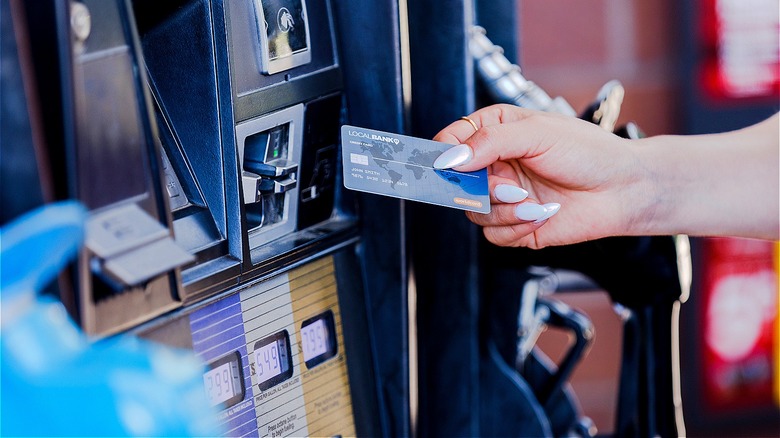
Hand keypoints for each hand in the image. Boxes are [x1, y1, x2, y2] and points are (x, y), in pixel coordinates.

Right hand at [433, 104, 645, 248]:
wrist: (624, 190)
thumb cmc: (589, 152)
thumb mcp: (537, 133)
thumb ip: (490, 141)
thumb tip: (451, 156)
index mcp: (497, 133)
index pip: (452, 141)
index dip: (444, 154)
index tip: (446, 165)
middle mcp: (496, 165)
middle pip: (457, 183)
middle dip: (481, 190)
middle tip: (507, 187)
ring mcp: (504, 197)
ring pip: (475, 213)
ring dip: (504, 210)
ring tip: (533, 202)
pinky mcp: (516, 226)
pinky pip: (495, 235)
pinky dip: (518, 227)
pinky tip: (542, 214)